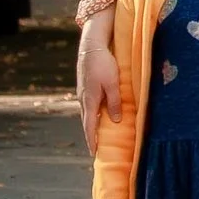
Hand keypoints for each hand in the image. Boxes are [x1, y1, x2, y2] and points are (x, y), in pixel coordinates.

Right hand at [78, 12, 118, 155]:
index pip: (89, 126)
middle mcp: (83, 99)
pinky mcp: (85, 87)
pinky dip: (93, 113)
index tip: (93, 152)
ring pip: (88, 112)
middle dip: (91, 135)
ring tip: (98, 135)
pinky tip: (99, 115)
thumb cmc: (103, 64)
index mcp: (89, 100)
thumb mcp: (113, 84)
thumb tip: (115, 120)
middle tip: (96, 148)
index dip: (91, 140)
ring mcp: (83, 93)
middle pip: (87, 121)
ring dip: (92, 124)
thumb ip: (114, 102)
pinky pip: (89, 104)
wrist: (91, 46)